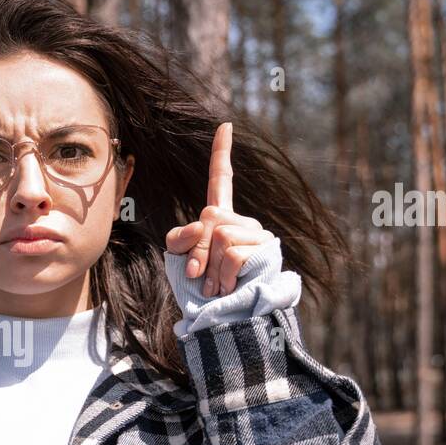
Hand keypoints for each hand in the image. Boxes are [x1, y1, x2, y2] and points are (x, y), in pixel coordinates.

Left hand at [165, 122, 275, 297]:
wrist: (224, 320)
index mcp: (222, 220)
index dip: (221, 154)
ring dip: (209, 267)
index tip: (225, 125)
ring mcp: (257, 236)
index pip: (221, 181)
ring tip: (215, 286)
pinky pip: (230, 253)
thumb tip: (205, 224)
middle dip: (196, 249)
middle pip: (210, 217)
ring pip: (219, 236)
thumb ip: (182, 238)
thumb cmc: (201, 292)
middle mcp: (243, 223)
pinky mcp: (264, 251)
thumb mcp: (180, 261)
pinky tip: (228, 287)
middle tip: (199, 276)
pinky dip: (221, 274)